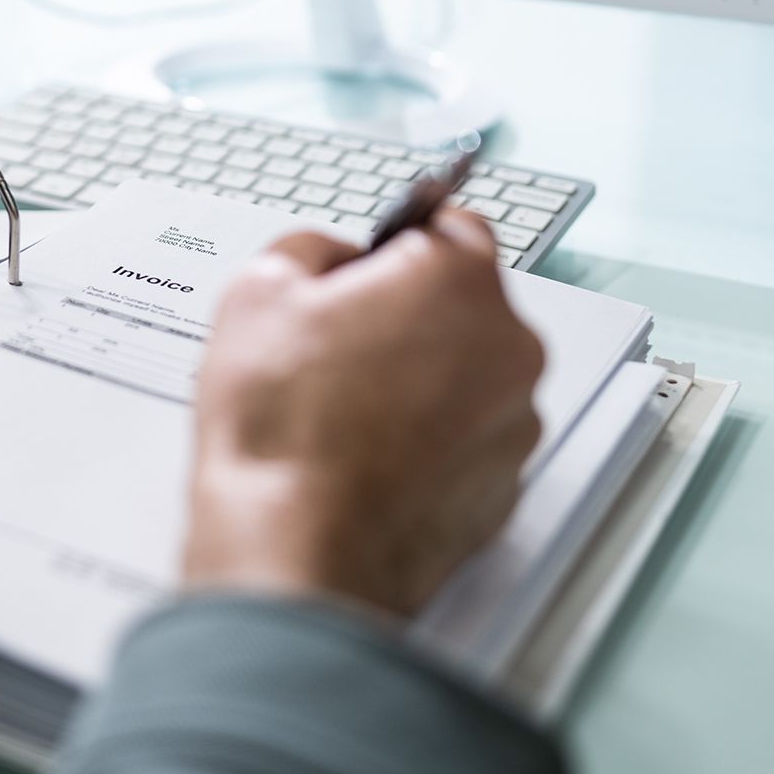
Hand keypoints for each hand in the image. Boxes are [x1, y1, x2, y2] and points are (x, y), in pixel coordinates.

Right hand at [182, 210, 544, 618]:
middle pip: (462, 303)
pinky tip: (366, 455)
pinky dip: (428, 440)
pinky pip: (467, 439)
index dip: (398, 240)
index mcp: (457, 282)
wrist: (299, 550)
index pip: (452, 222)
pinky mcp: (505, 487)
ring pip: (466, 374)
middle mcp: (508, 347)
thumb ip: (310, 248)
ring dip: (420, 379)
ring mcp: (514, 423)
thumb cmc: (283, 430)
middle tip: (335, 343)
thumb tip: (332, 258)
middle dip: (406, 314)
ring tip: (343, 409)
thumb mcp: (258, 290)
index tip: (372, 258)